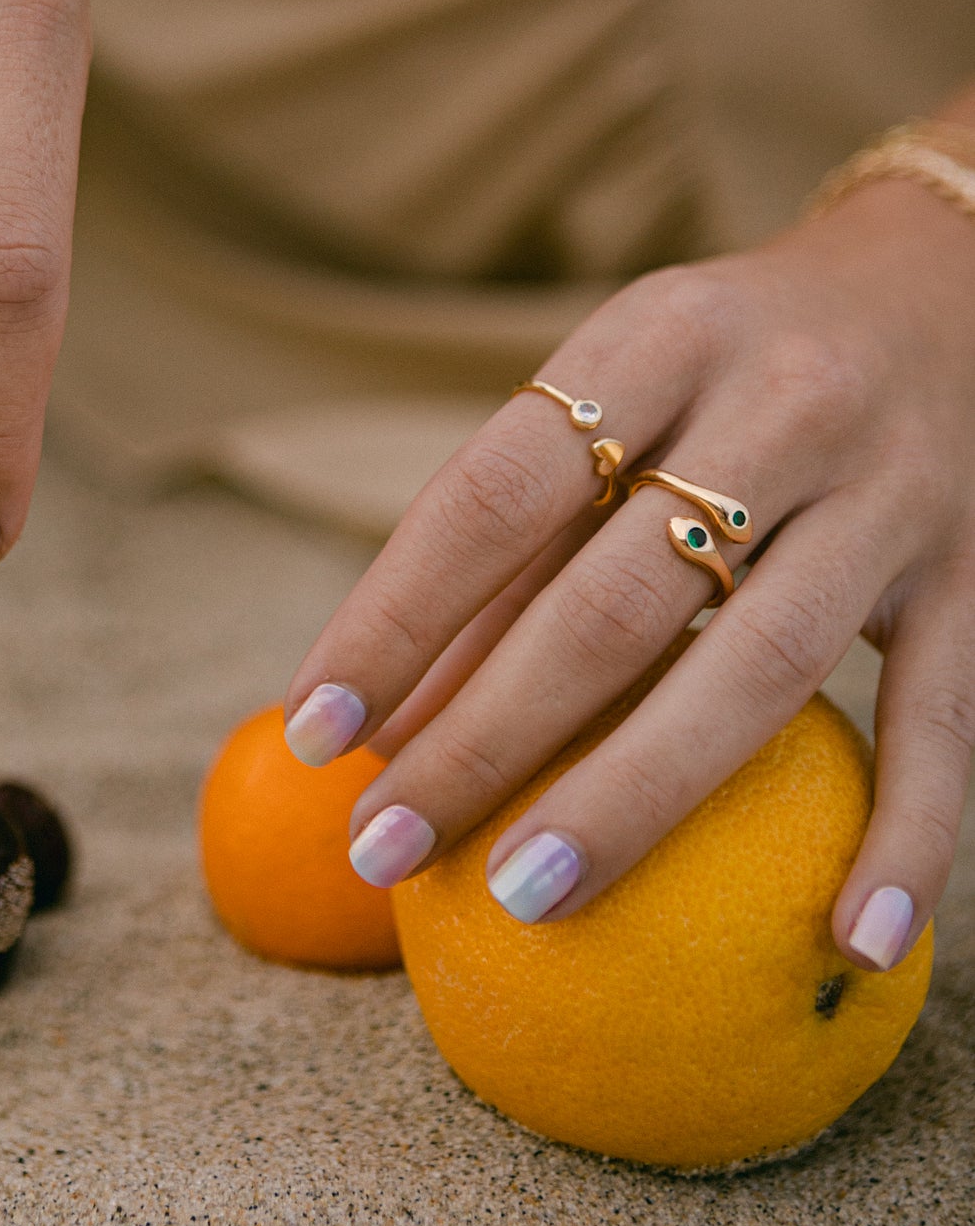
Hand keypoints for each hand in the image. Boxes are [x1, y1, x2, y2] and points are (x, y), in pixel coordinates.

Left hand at [283, 176, 974, 970]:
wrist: (947, 282)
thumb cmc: (730, 363)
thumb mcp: (619, 395)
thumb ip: (517, 546)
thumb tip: (384, 723)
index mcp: (660, 337)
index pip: (498, 491)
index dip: (397, 614)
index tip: (313, 730)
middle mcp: (782, 403)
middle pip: (615, 598)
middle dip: (485, 735)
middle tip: (385, 845)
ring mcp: (894, 492)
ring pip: (761, 668)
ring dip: (634, 796)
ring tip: (524, 899)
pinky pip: (946, 720)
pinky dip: (906, 836)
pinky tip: (848, 943)